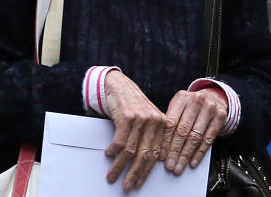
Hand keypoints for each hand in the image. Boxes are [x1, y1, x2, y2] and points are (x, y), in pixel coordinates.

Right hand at [103, 70, 167, 191]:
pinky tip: (109, 155)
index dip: (146, 171)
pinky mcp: (127, 116)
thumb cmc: (133, 104)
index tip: (138, 183)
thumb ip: (150, 136)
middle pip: (145, 155)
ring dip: (119, 166)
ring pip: (130, 150)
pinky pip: (120, 141)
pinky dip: (113, 151)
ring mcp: (141, 118)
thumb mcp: (147, 119)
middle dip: (134, 174)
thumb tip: (149, 162)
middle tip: (127, 186)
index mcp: (161, 124)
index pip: (155, 154)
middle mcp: (154, 121)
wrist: (120, 85)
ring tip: (112, 176)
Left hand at [161, 88, 227, 175]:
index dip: (166, 141)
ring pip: (195, 137)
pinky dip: (199, 153)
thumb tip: (161, 148)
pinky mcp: (220, 117)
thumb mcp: (179, 107)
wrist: (213, 97)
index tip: (161, 156)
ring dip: (186, 155)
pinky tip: (193, 162)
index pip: (171, 122)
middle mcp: (196, 101)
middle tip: (170, 165)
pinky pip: (208, 139)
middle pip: (183, 131)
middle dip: (175, 151)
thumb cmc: (191, 106)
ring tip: (179, 167)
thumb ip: (170, 122)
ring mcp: (209, 108)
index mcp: (181, 98)